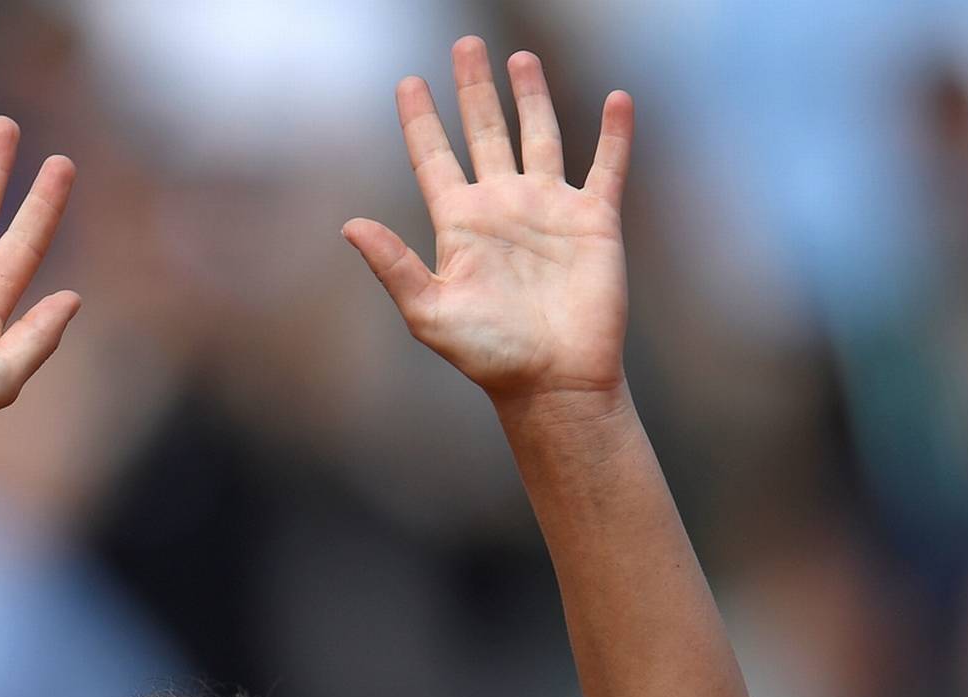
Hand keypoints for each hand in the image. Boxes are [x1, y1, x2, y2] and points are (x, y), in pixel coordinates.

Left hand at [344, 38, 631, 405]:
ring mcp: (550, 210)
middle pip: (485, 132)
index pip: (434, 158)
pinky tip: (618, 99)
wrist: (553, 381)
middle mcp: (503, 207)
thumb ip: (393, 266)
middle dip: (473, 89)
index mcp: (460, 224)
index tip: (408, 82)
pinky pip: (606, 167)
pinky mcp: (594, 221)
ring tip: (518, 58)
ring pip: (540, 135)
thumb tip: (349, 226)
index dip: (420, 120)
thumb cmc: (489, 356)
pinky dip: (615, 134)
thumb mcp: (429, 313)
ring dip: (531, 96)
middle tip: (464, 44)